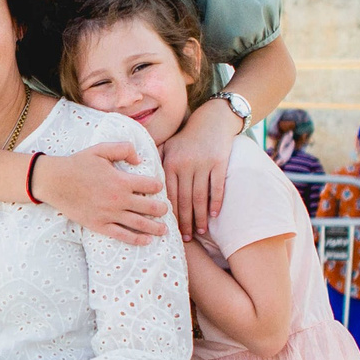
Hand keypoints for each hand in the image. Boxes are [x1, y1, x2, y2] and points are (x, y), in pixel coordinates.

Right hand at [34, 143, 168, 245]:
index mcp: (121, 180)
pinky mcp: (100, 225)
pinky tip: (147, 241)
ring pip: (139, 224)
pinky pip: (122, 235)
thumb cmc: (78, 164)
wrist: (55, 181)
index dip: (158, 186)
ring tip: (164, 230)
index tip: (159, 187)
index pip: (150, 185)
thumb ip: (123, 149)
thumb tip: (139, 160)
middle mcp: (119, 199)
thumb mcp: (101, 149)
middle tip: (167, 210)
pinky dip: (136, 239)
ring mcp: (110, 214)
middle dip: (162, 209)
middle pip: (149, 207)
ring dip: (155, 227)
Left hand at [158, 99, 239, 238]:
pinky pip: (217, 187)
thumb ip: (155, 163)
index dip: (168, 213)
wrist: (211, 121)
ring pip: (200, 196)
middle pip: (184, 199)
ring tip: (200, 231)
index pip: (168, 193)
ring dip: (200, 216)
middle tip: (185, 238)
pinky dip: (216, 202)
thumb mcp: (167, 146)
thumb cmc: (186, 138)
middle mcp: (185, 164)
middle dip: (184, 221)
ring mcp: (203, 164)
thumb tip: (140, 183)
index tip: (168, 228)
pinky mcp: (219, 163)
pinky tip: (214, 215)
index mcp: (170, 162)